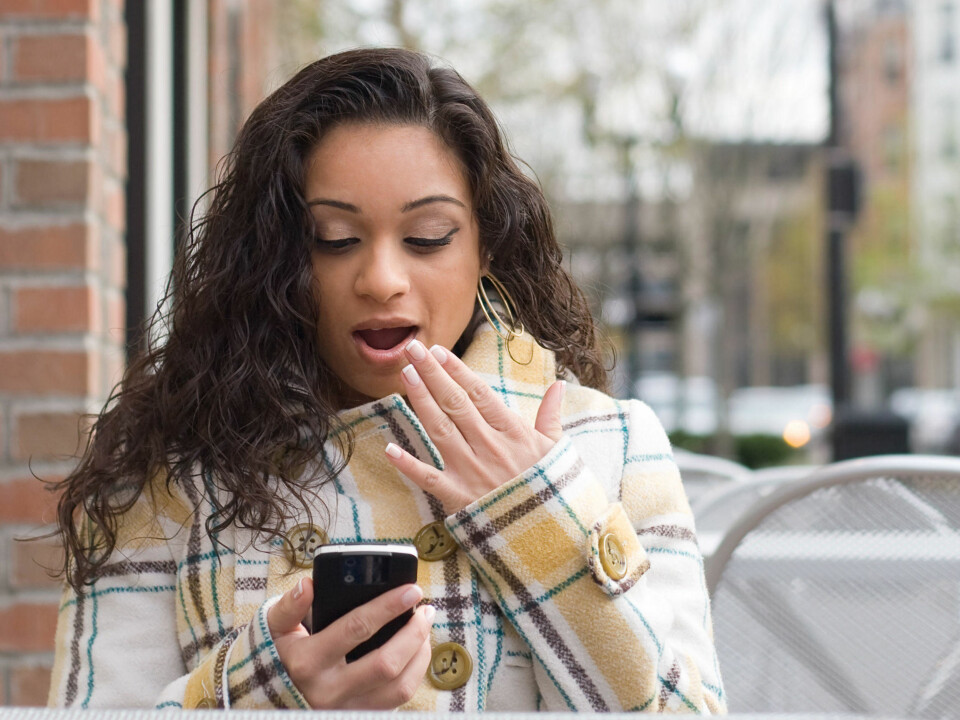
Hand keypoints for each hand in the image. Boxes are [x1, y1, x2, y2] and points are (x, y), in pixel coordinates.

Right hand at [267, 577, 433, 708]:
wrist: (271, 700)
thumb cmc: (279, 657)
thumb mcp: (275, 630)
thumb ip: (288, 606)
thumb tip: (307, 585)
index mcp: (308, 662)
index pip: (357, 628)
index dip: (389, 606)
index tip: (411, 590)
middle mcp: (329, 691)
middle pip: (386, 662)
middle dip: (414, 632)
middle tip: (426, 609)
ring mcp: (347, 709)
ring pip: (399, 687)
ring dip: (420, 654)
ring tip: (424, 628)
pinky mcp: (360, 717)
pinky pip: (398, 701)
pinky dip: (415, 673)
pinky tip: (416, 652)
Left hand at [385, 339, 564, 513]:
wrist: (552, 535)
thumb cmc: (553, 490)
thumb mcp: (557, 450)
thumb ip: (551, 416)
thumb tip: (559, 386)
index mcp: (514, 433)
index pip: (480, 394)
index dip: (457, 371)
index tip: (439, 351)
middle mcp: (489, 447)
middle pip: (455, 404)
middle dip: (433, 374)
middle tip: (413, 349)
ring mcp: (471, 472)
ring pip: (440, 429)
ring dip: (420, 401)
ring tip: (405, 375)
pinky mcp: (458, 497)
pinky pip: (429, 478)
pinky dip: (408, 464)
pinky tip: (389, 447)